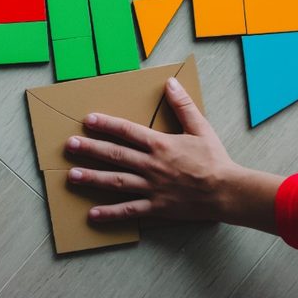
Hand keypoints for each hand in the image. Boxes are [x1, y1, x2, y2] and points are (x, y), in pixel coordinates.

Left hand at [64, 76, 281, 232]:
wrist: (228, 192)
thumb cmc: (215, 159)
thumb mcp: (200, 127)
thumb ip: (183, 106)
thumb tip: (170, 83)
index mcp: (160, 145)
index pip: (127, 131)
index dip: (106, 124)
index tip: (87, 120)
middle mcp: (151, 165)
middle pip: (115, 155)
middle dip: (90, 149)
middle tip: (69, 146)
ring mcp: (152, 188)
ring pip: (116, 182)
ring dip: (93, 178)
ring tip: (72, 175)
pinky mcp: (156, 207)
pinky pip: (130, 211)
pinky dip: (111, 213)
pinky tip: (92, 214)